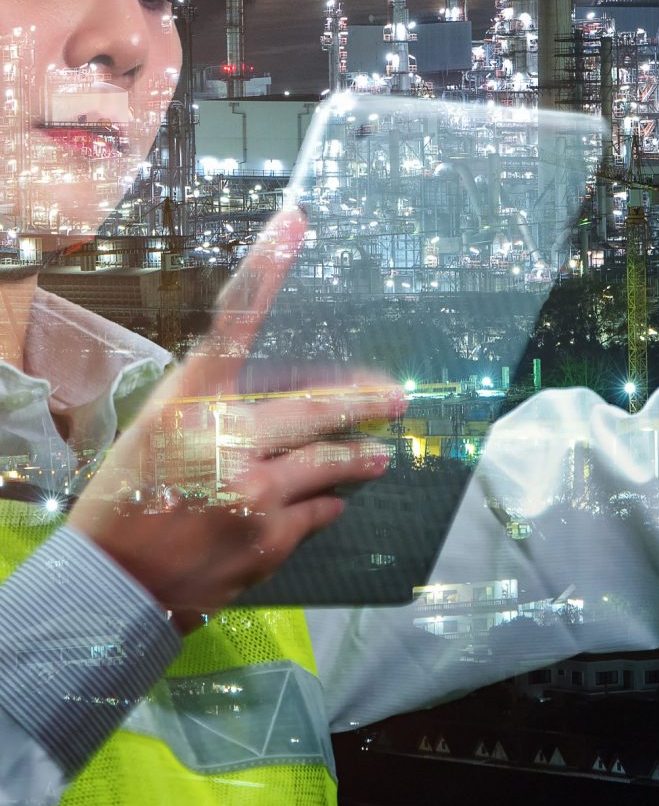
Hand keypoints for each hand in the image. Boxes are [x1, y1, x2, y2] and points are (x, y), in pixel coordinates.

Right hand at [68, 209, 404, 625]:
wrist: (115, 582)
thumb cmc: (126, 497)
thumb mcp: (153, 429)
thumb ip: (206, 402)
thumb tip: (260, 390)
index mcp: (191, 401)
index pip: (235, 320)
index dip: (267, 268)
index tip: (295, 222)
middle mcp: (228, 437)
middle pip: (316, 405)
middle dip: (362, 401)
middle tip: (396, 396)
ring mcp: (255, 489)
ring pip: (328, 463)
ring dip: (356, 457)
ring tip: (378, 455)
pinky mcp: (270, 536)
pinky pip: (316, 511)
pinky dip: (322, 504)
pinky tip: (328, 503)